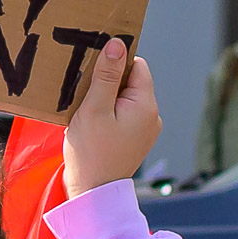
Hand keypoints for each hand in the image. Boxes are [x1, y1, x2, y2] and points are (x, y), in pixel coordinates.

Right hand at [62, 38, 160, 197]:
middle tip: (85, 96)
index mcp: (146, 105)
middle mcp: (152, 116)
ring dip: (106, 100)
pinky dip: (108, 115)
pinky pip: (123, 116)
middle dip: (108, 84)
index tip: (93, 74)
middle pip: (131, 82)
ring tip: (88, 114)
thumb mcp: (94, 109)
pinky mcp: (136, 140)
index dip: (114, 64)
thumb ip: (106, 75)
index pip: (136, 65)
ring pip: (125, 99)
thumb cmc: (91, 153)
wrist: (92, 194)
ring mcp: (145, 130)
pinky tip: (93, 126)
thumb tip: (117, 44)